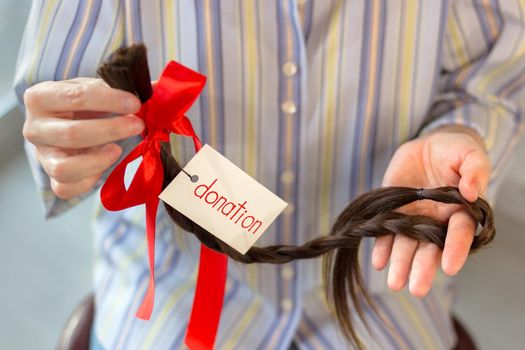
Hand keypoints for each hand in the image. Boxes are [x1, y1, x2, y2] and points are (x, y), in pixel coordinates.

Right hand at [23, 78, 143, 198]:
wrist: (63, 122)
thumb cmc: (82, 105)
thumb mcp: (96, 89)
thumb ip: (121, 89)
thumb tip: (157, 89)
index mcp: (40, 97)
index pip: (75, 97)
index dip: (109, 101)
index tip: (135, 103)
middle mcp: (33, 128)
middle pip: (73, 135)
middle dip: (112, 130)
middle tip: (137, 125)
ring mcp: (41, 156)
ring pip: (65, 168)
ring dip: (99, 161)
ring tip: (117, 149)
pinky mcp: (50, 178)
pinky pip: (66, 188)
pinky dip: (89, 180)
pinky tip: (104, 165)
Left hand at [372, 126, 490, 296]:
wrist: (428, 147)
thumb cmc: (455, 151)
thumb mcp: (469, 153)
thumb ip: (475, 170)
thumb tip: (471, 192)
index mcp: (459, 211)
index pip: (460, 233)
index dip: (455, 249)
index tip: (449, 267)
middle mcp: (436, 221)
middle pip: (431, 248)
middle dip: (423, 268)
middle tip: (417, 289)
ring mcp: (414, 218)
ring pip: (407, 245)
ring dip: (400, 264)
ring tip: (395, 283)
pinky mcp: (393, 212)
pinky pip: (386, 232)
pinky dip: (381, 247)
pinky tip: (377, 261)